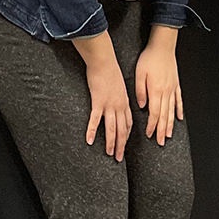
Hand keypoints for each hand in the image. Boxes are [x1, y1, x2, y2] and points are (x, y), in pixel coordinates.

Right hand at [76, 33, 132, 160]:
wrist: (104, 60)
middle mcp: (119, 106)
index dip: (127, 135)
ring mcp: (109, 105)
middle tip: (119, 158)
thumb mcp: (119, 84)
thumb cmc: (109, 70)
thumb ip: (118, 95)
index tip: (124, 145)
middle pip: (122, 130)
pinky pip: (95, 120)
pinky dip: (92, 131)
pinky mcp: (98, 102)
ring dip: (111, 143)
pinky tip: (90, 141)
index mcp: (124, 102)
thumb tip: (116, 101)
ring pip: (112, 128)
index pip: (128, 123)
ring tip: (109, 154)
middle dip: (121, 145)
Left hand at [135, 29, 183, 144]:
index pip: (155, 113)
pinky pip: (178, 101)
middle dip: (162, 130)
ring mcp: (173, 89)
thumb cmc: (150, 58)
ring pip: (172, 111)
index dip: (152, 125)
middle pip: (165, 116)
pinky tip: (179, 118)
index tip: (150, 134)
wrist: (163, 47)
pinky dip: (179, 111)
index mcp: (156, 91)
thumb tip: (141, 105)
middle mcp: (166, 92)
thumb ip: (140, 91)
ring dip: (170, 125)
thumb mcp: (139, 74)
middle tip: (161, 141)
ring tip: (169, 135)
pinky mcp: (176, 85)